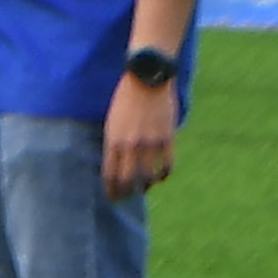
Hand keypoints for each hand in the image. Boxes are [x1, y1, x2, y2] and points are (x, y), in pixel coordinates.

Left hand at [103, 68, 180, 199]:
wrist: (147, 79)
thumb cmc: (125, 99)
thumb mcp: (112, 122)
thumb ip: (114, 142)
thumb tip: (117, 162)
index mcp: (113, 141)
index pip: (110, 174)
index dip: (111, 189)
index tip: (112, 196)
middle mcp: (131, 145)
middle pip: (128, 180)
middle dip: (126, 193)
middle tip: (127, 197)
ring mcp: (150, 143)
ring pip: (149, 176)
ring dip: (146, 186)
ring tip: (144, 188)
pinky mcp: (167, 138)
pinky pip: (167, 164)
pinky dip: (164, 174)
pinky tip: (161, 177)